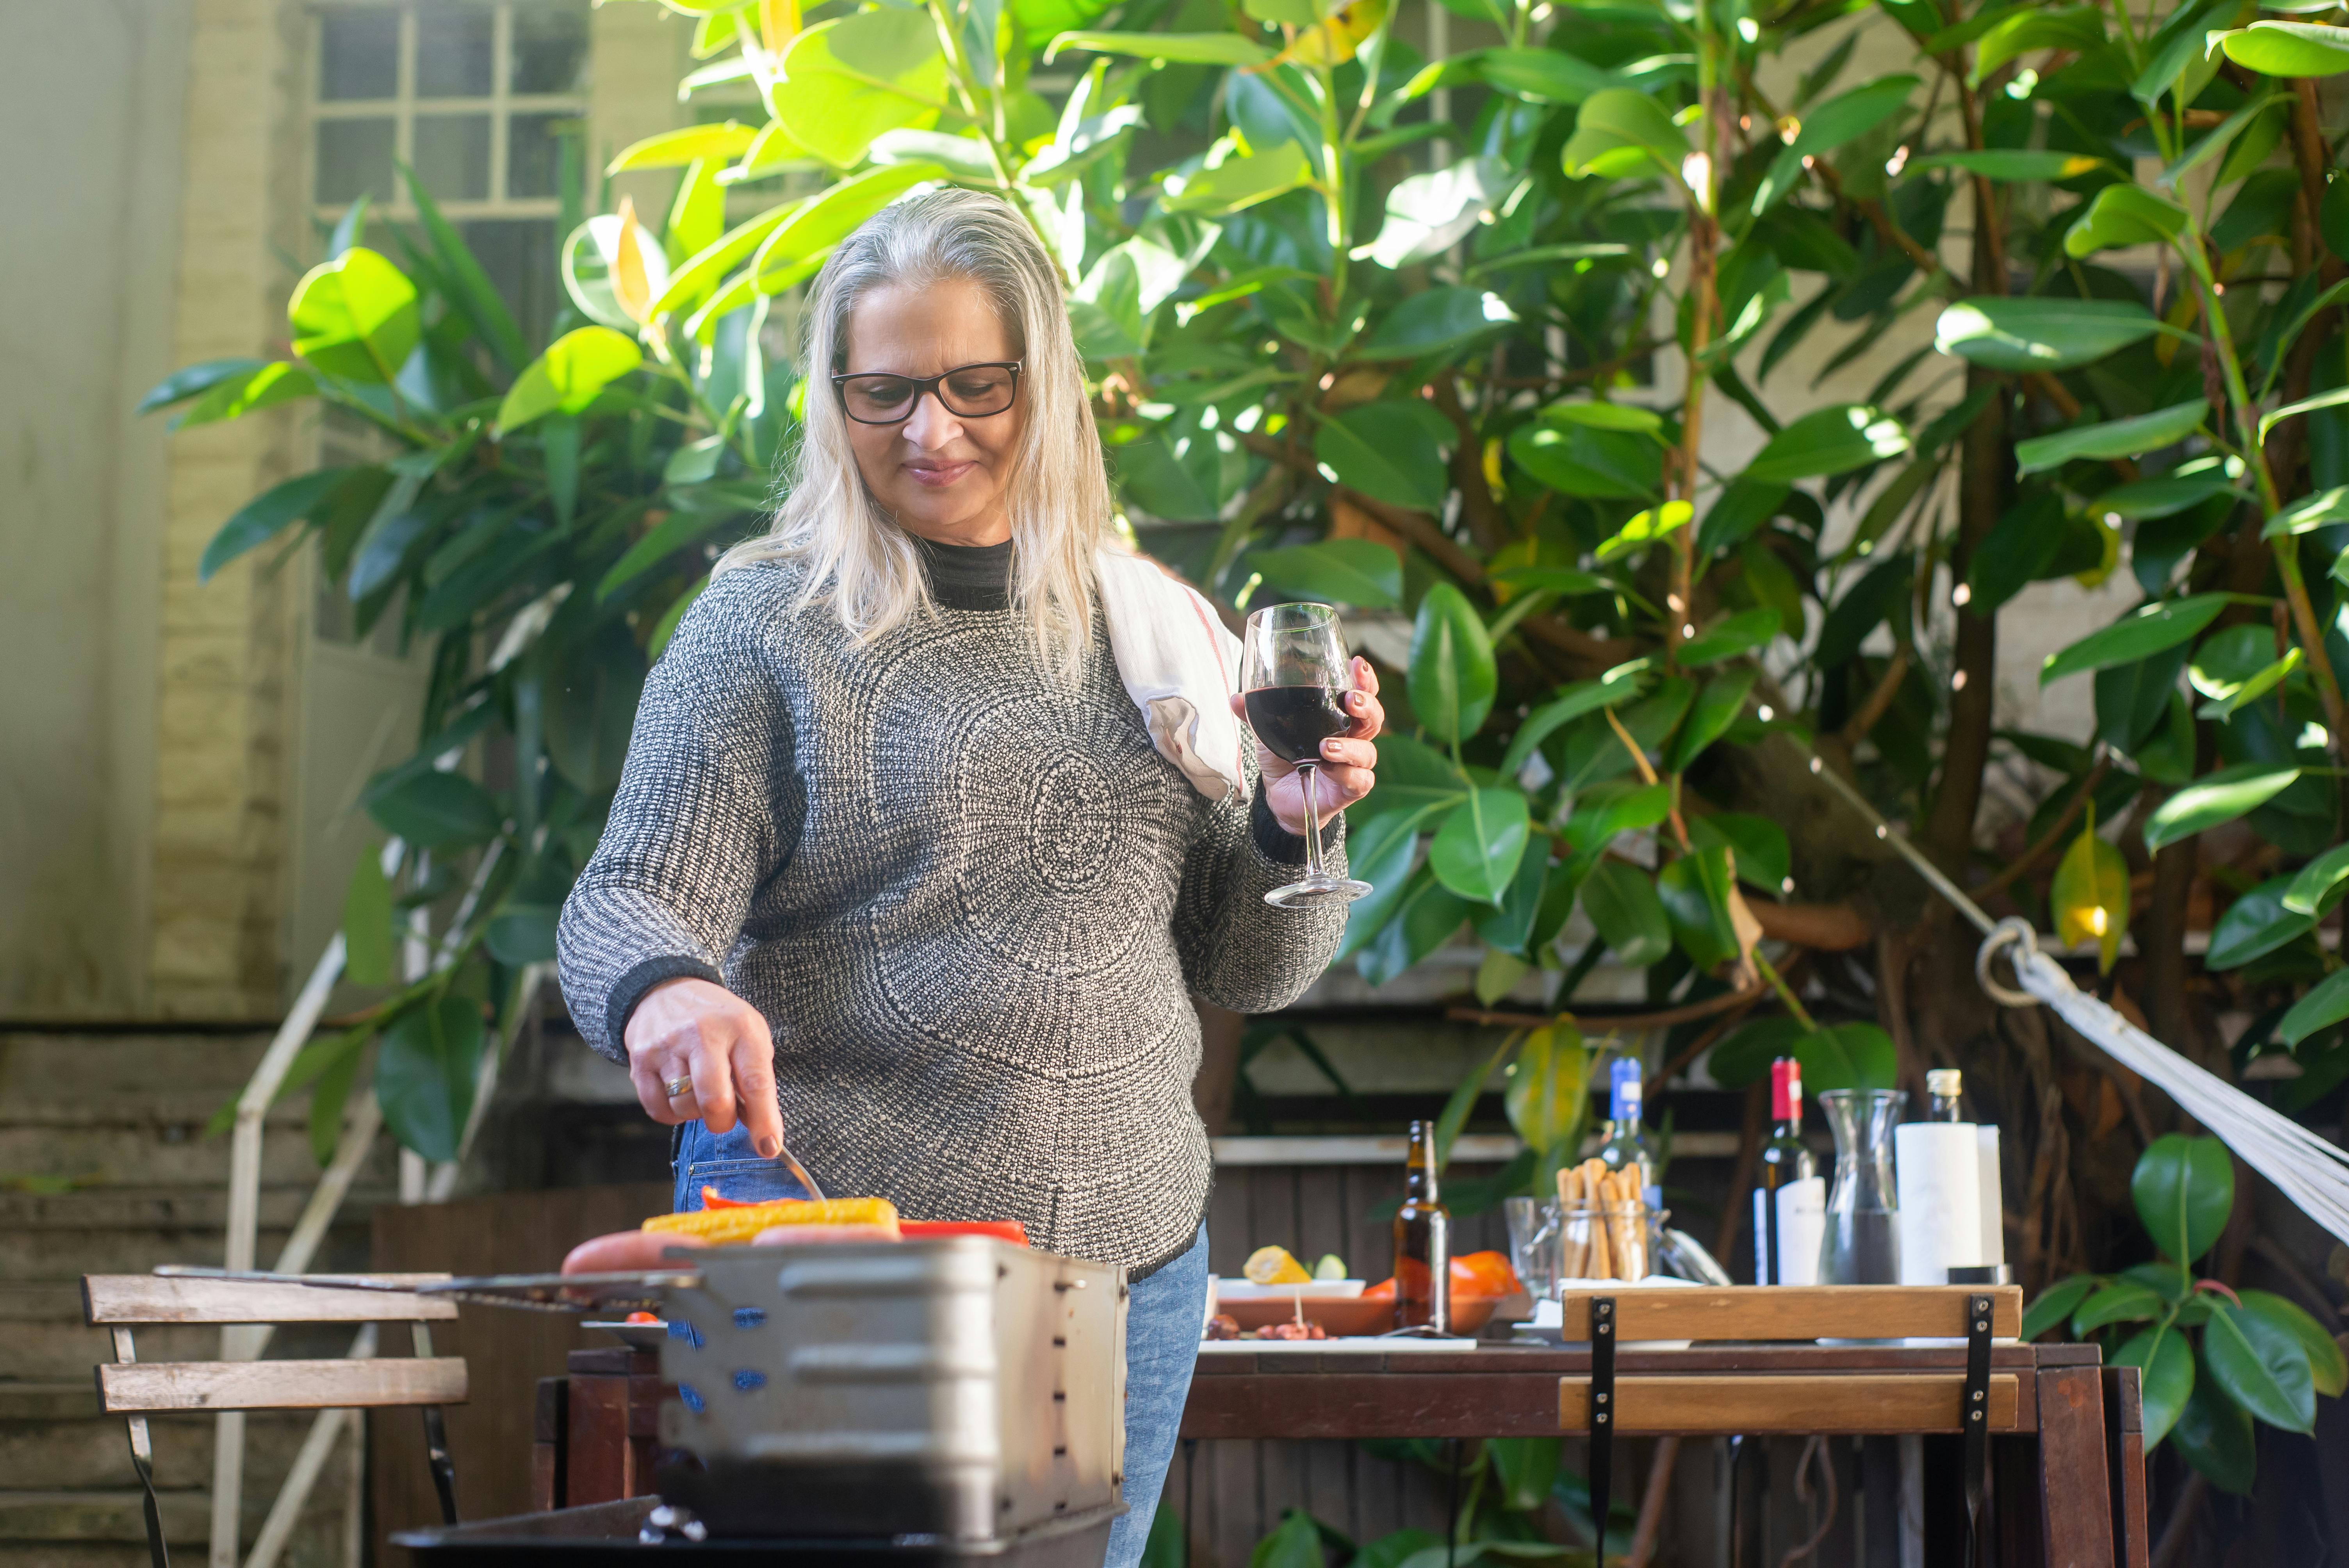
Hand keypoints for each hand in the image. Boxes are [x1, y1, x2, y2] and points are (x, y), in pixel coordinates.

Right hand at [622, 977, 783, 1157]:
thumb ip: (756, 1078)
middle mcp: (702, 1034)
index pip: (756, 1082)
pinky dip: (672, 1114)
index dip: (764, 1120)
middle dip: (724, 1122)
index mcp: (740, 1027)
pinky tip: (678, 1095)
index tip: (769, 1147)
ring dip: (696, 1114)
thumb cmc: (718, 1021)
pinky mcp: (641, 1059)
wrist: (665, 989)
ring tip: (699, 1093)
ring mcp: (667, 1046)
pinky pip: (658, 1108)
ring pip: (685, 1108)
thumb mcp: (749, 1035)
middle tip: (725, 1116)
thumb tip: (762, 1131)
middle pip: (715, 1101)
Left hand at [1230, 656, 1383, 835]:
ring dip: (1349, 747)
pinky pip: (1359, 780)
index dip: (1365, 679)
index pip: (1362, 693)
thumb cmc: (1284, 758)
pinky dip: (1345, 773)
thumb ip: (1256, 714)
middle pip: (1374, 718)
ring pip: (1367, 751)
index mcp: (1339, 718)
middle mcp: (1353, 738)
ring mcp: (1354, 764)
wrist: (1279, 798)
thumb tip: (1236, 698)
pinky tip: (1327, 769)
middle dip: (1366, 705)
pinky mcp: (1350, 789)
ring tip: (1325, 747)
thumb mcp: (1270, 732)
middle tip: (1350, 699)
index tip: (1356, 665)